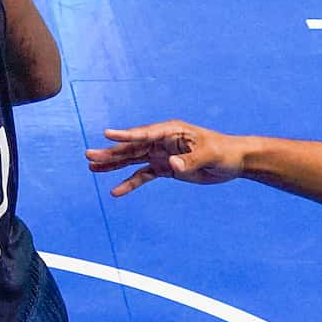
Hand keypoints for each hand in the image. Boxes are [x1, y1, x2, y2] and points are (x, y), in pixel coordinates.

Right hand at [86, 121, 243, 195]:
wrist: (232, 162)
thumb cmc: (223, 151)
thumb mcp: (209, 154)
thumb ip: (190, 160)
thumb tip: (172, 165)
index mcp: (171, 131)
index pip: (144, 133)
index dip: (126, 135)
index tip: (106, 134)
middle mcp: (162, 141)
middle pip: (132, 147)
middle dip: (111, 151)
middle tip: (88, 154)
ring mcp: (161, 155)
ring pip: (132, 160)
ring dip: (113, 164)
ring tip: (92, 166)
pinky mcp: (165, 169)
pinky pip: (142, 176)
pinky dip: (129, 183)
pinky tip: (115, 191)